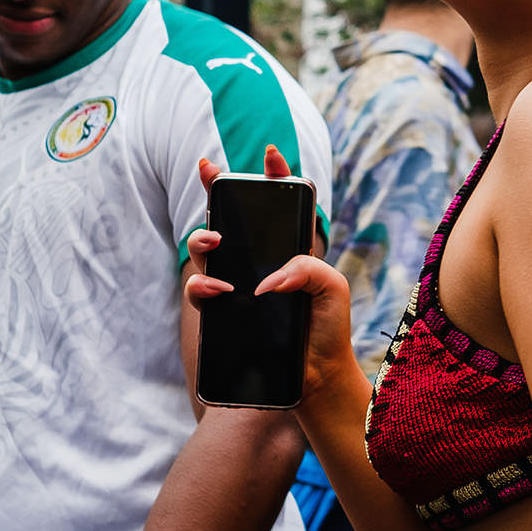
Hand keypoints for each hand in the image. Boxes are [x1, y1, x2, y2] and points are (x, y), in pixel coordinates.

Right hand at [186, 145, 359, 409]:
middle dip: (216, 189)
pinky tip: (222, 290)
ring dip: (202, 236)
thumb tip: (266, 281)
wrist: (316, 377)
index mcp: (287, 249)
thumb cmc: (327, 330)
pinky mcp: (223, 312)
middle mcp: (258, 263)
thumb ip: (307, 269)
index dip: (272, 175)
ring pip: (205, 249)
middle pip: (229, 218)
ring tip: (215, 241)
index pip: (276, 206)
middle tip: (212, 173)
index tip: (270, 153)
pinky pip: (200, 292)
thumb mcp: (332, 288)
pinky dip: (204, 286)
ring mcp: (237, 286)